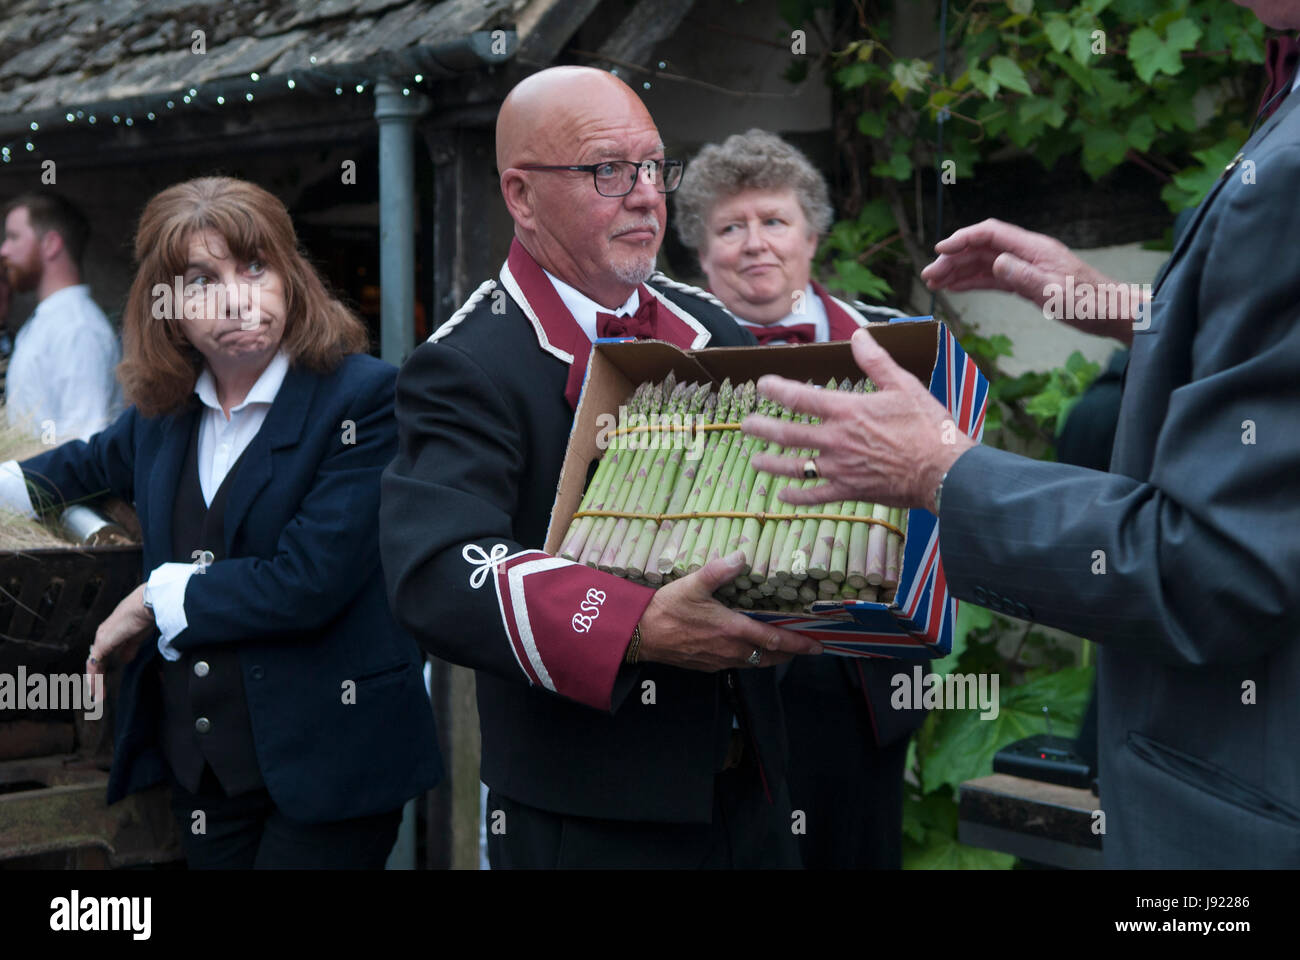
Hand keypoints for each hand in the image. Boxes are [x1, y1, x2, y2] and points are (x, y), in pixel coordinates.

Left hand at [86, 584, 154, 701]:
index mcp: (111, 632)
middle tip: (98, 694)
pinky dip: (95, 678)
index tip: (104, 684)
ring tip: (98, 697)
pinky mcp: (103, 643)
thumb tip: (125, 659)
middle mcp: (103, 635)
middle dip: (96, 679)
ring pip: (93, 665)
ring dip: (95, 682)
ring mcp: (101, 639)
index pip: (103, 655)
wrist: (148, 603)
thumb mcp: (139, 634)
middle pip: (96, 662)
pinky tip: (97, 688)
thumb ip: (130, 647)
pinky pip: (95, 665)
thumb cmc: (148, 613)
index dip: (103, 670)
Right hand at [638, 551, 823, 670]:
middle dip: (790, 653)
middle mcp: (730, 650)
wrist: (640, 634)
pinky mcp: (707, 665)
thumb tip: (741, 556)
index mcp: (732, 630)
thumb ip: (719, 570)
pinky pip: (736, 665)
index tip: (816, 646)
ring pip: (754, 663)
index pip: (774, 640)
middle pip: (770, 657)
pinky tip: (749, 650)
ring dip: (771, 656)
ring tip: (783, 648)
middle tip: (806, 647)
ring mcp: (718, 660)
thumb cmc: (667, 608)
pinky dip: (751, 659)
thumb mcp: (693, 583)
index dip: (798, 644)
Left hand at [742, 328, 975, 509]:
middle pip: (788, 434)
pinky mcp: (850, 490)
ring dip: (771, 464)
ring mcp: (840, 468)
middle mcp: (837, 440)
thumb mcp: (904, 385)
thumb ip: (876, 361)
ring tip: (755, 461)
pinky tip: (783, 497)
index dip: (777, 389)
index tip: (761, 384)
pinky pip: (815, 496)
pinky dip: (797, 497)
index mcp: (847, 411)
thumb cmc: (928, 426)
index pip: (801, 398)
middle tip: (746, 426)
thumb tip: (859, 335)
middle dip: (762, 429)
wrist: (944, 470)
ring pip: (795, 467)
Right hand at [919, 218, 1138, 344]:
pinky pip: (994, 277)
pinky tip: (956, 287)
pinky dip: (973, 281)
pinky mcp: (1027, 281)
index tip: (940, 250)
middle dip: (953, 258)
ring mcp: (1027, 266)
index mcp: (1034, 248)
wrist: (1112, 313)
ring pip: (985, 262)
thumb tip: (995, 263)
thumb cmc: (1089, 304)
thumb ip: (1024, 277)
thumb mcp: (1055, 294)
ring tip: (934, 282)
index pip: (991, 233)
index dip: (963, 238)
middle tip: (929, 275)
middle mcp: (1028, 252)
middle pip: (982, 247)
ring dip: (959, 270)